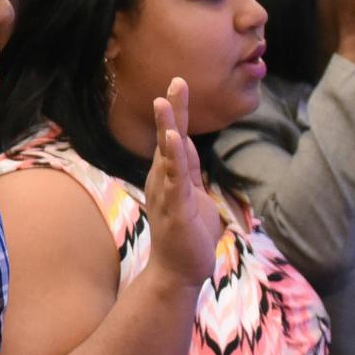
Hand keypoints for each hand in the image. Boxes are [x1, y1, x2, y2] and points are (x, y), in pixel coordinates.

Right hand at [139, 81, 224, 294]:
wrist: (177, 273)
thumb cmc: (186, 237)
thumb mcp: (191, 196)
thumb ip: (188, 170)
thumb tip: (184, 144)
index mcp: (168, 176)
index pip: (174, 138)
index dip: (177, 112)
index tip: (178, 84)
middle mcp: (162, 181)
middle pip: (168, 139)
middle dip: (172, 110)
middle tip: (176, 81)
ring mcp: (167, 194)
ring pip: (167, 156)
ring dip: (166, 128)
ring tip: (164, 102)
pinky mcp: (175, 210)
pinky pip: (176, 180)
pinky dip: (174, 159)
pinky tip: (174, 139)